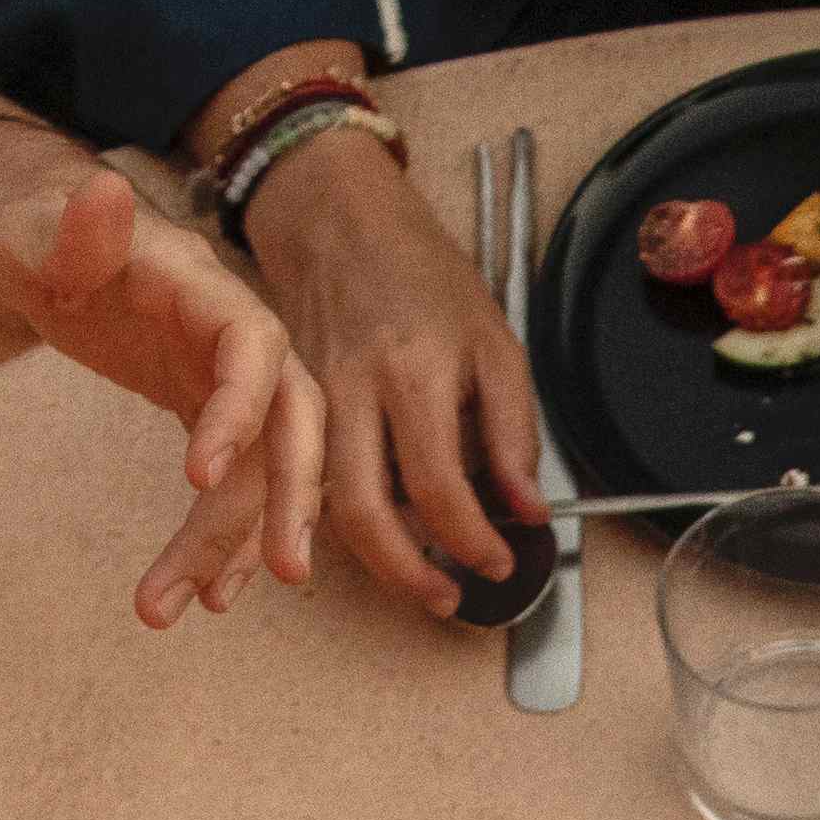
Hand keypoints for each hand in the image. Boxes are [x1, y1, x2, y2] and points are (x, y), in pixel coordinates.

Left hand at [0, 126, 322, 621]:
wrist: (32, 241)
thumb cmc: (22, 228)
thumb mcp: (26, 225)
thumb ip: (71, 226)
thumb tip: (103, 191)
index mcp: (197, 284)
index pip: (251, 344)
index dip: (239, 408)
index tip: (194, 476)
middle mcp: (229, 335)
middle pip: (292, 420)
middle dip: (289, 498)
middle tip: (284, 576)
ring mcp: (224, 379)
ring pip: (258, 472)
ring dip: (232, 547)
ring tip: (177, 611)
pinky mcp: (210, 414)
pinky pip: (235, 487)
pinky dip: (223, 543)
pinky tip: (198, 596)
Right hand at [236, 118, 547, 619]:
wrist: (340, 220)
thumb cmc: (423, 274)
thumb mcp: (494, 342)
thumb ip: (513, 433)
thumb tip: (528, 511)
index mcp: (415, 371)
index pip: (440, 487)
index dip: (473, 540)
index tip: (502, 561)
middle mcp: (354, 391)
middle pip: (366, 511)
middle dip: (408, 573)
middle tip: (449, 599)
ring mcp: (313, 400)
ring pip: (329, 506)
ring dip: (373, 561)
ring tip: (420, 581)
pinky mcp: (291, 407)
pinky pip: (314, 482)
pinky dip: (345, 522)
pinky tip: (384, 536)